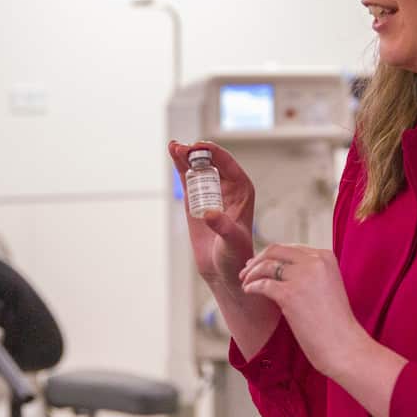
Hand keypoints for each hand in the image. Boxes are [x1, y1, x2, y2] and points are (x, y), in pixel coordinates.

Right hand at [167, 140, 257, 288]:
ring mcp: (211, 193)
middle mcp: (228, 187)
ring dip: (186, 156)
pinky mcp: (196, 201)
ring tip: (174, 146)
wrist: (222, 270)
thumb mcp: (231, 240)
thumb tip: (208, 213)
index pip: (227, 164)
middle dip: (197, 152)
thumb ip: (222, 225)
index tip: (198, 147)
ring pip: (198, 168)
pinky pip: (188, 179)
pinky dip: (180, 167)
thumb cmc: (235, 255)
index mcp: (242, 190)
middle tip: (183, 148)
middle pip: (211, 161)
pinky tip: (173, 154)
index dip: (213, 151)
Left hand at [240, 243, 371, 378]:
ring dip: (251, 274)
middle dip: (257, 260)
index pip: (290, 248)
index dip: (271, 255)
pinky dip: (252, 286)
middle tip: (245, 272)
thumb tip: (280, 268)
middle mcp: (314, 261)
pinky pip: (262, 284)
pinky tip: (248, 291)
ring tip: (245, 283)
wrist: (343, 345)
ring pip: (266, 265)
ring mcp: (302, 276)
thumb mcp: (327, 285)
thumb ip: (310, 272)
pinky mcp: (290, 294)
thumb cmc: (335, 321)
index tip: (259, 264)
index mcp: (325, 256)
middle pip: (275, 250)